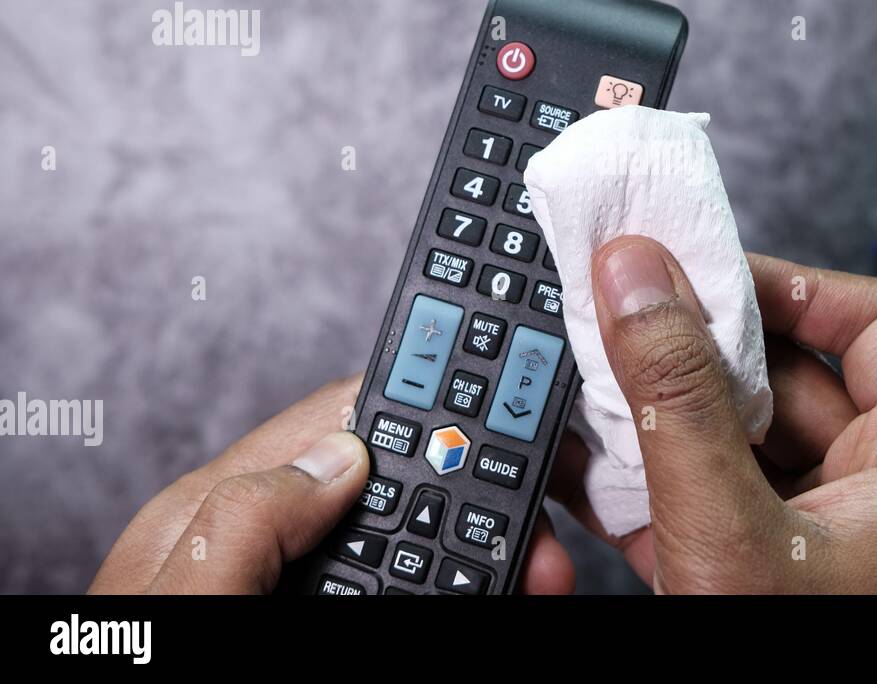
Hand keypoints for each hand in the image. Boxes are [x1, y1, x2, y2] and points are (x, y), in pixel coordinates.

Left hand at [90, 374, 574, 593]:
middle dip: (483, 497)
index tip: (511, 426)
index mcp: (218, 507)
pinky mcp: (327, 609)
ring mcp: (300, 586)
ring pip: (417, 546)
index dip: (436, 411)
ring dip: (487, 554)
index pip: (347, 420)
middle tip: (544, 535)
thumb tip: (340, 454)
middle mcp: (266, 539)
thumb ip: (244, 522)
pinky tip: (495, 594)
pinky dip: (461, 588)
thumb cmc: (140, 679)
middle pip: (400, 485)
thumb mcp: (180, 601)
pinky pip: (408, 590)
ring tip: (539, 580)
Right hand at [548, 236, 876, 592]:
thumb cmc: (798, 678)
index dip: (791, 286)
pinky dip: (644, 470)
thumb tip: (638, 276)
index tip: (701, 271)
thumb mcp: (728, 534)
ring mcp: (820, 534)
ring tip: (586, 382)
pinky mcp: (762, 566)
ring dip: (655, 410)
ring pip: (734, 431)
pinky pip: (705, 488)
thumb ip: (677, 400)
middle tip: (620, 315)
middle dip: (693, 350)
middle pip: (788, 375)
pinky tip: (581, 456)